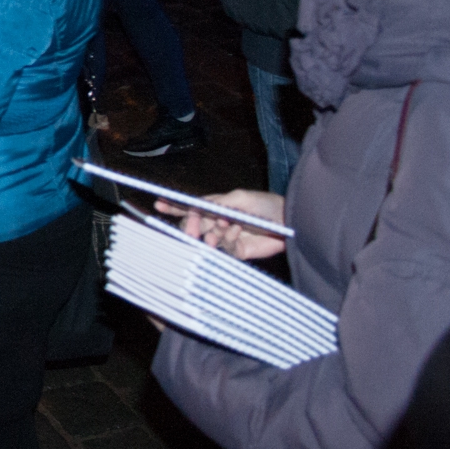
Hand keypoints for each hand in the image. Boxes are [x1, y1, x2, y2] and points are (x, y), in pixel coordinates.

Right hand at [155, 190, 286, 260]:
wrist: (290, 222)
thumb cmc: (266, 205)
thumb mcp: (241, 198)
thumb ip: (219, 203)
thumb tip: (200, 208)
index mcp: (217, 206)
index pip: (190, 207)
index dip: (174, 206)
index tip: (159, 204)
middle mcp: (218, 221)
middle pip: (194, 226)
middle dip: (190, 226)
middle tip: (193, 230)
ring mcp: (226, 237)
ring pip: (206, 238)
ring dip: (211, 234)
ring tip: (222, 230)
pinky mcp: (237, 251)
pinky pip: (223, 249)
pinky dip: (227, 240)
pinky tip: (236, 232)